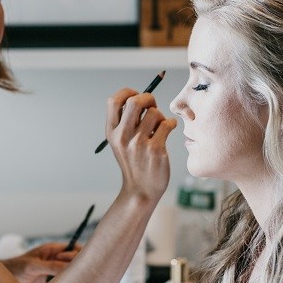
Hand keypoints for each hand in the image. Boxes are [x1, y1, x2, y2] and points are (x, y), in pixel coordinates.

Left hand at [2, 242, 79, 282]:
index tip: (79, 266)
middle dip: (83, 269)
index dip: (80, 256)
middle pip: (77, 262)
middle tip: (86, 280)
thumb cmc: (14, 269)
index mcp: (52, 250)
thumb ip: (51, 266)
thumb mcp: (32, 266)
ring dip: (78, 281)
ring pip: (73, 275)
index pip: (75, 249)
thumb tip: (71, 269)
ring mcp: (55, 273)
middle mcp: (56, 260)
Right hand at [105, 89, 173, 203]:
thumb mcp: (120, 142)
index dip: (127, 92)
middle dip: (148, 98)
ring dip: (161, 116)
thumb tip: (142, 98)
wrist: (140, 190)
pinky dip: (171, 124)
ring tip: (160, 126)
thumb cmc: (134, 162)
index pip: (113, 101)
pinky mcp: (156, 150)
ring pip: (154, 113)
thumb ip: (125, 122)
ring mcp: (139, 143)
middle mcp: (123, 136)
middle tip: (152, 105)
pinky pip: (167, 124)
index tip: (136, 96)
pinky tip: (169, 129)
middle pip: (135, 101)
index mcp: (112, 132)